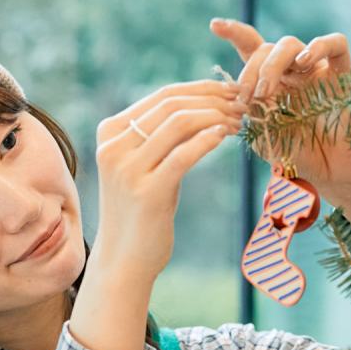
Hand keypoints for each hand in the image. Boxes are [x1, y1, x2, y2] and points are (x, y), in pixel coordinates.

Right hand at [91, 77, 243, 279]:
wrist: (124, 260)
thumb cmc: (140, 212)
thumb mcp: (142, 166)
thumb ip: (157, 137)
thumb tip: (201, 105)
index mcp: (109, 133)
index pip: (161, 96)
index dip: (200, 89)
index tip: (230, 92)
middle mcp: (114, 147)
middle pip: (171, 105)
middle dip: (213, 100)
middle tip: (241, 105)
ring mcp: (128, 170)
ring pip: (179, 123)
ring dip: (215, 116)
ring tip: (237, 122)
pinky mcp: (147, 192)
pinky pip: (184, 155)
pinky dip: (208, 140)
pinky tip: (224, 137)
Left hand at [209, 18, 350, 227]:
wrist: (331, 174)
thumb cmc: (297, 158)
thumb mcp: (264, 136)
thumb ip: (253, 112)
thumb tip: (245, 92)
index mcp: (270, 83)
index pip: (251, 49)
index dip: (234, 33)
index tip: (214, 26)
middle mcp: (291, 73)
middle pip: (264, 49)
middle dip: (251, 70)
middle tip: (249, 96)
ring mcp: (316, 72)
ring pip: (290, 44)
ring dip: (273, 63)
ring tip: (267, 90)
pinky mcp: (342, 75)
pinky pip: (336, 43)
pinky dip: (319, 46)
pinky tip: (305, 62)